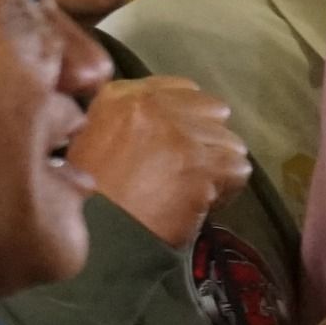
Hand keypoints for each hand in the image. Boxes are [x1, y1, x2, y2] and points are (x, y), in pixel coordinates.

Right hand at [68, 77, 252, 248]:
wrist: (95, 235)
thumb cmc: (88, 198)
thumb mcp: (92, 140)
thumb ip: (131, 121)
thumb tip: (170, 121)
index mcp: (120, 96)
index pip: (182, 89)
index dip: (189, 119)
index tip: (180, 143)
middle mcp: (152, 106)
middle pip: (214, 111)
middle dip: (208, 139)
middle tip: (189, 169)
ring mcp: (180, 134)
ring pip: (230, 143)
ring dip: (219, 168)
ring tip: (193, 190)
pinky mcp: (201, 165)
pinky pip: (238, 170)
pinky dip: (227, 189)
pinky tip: (202, 204)